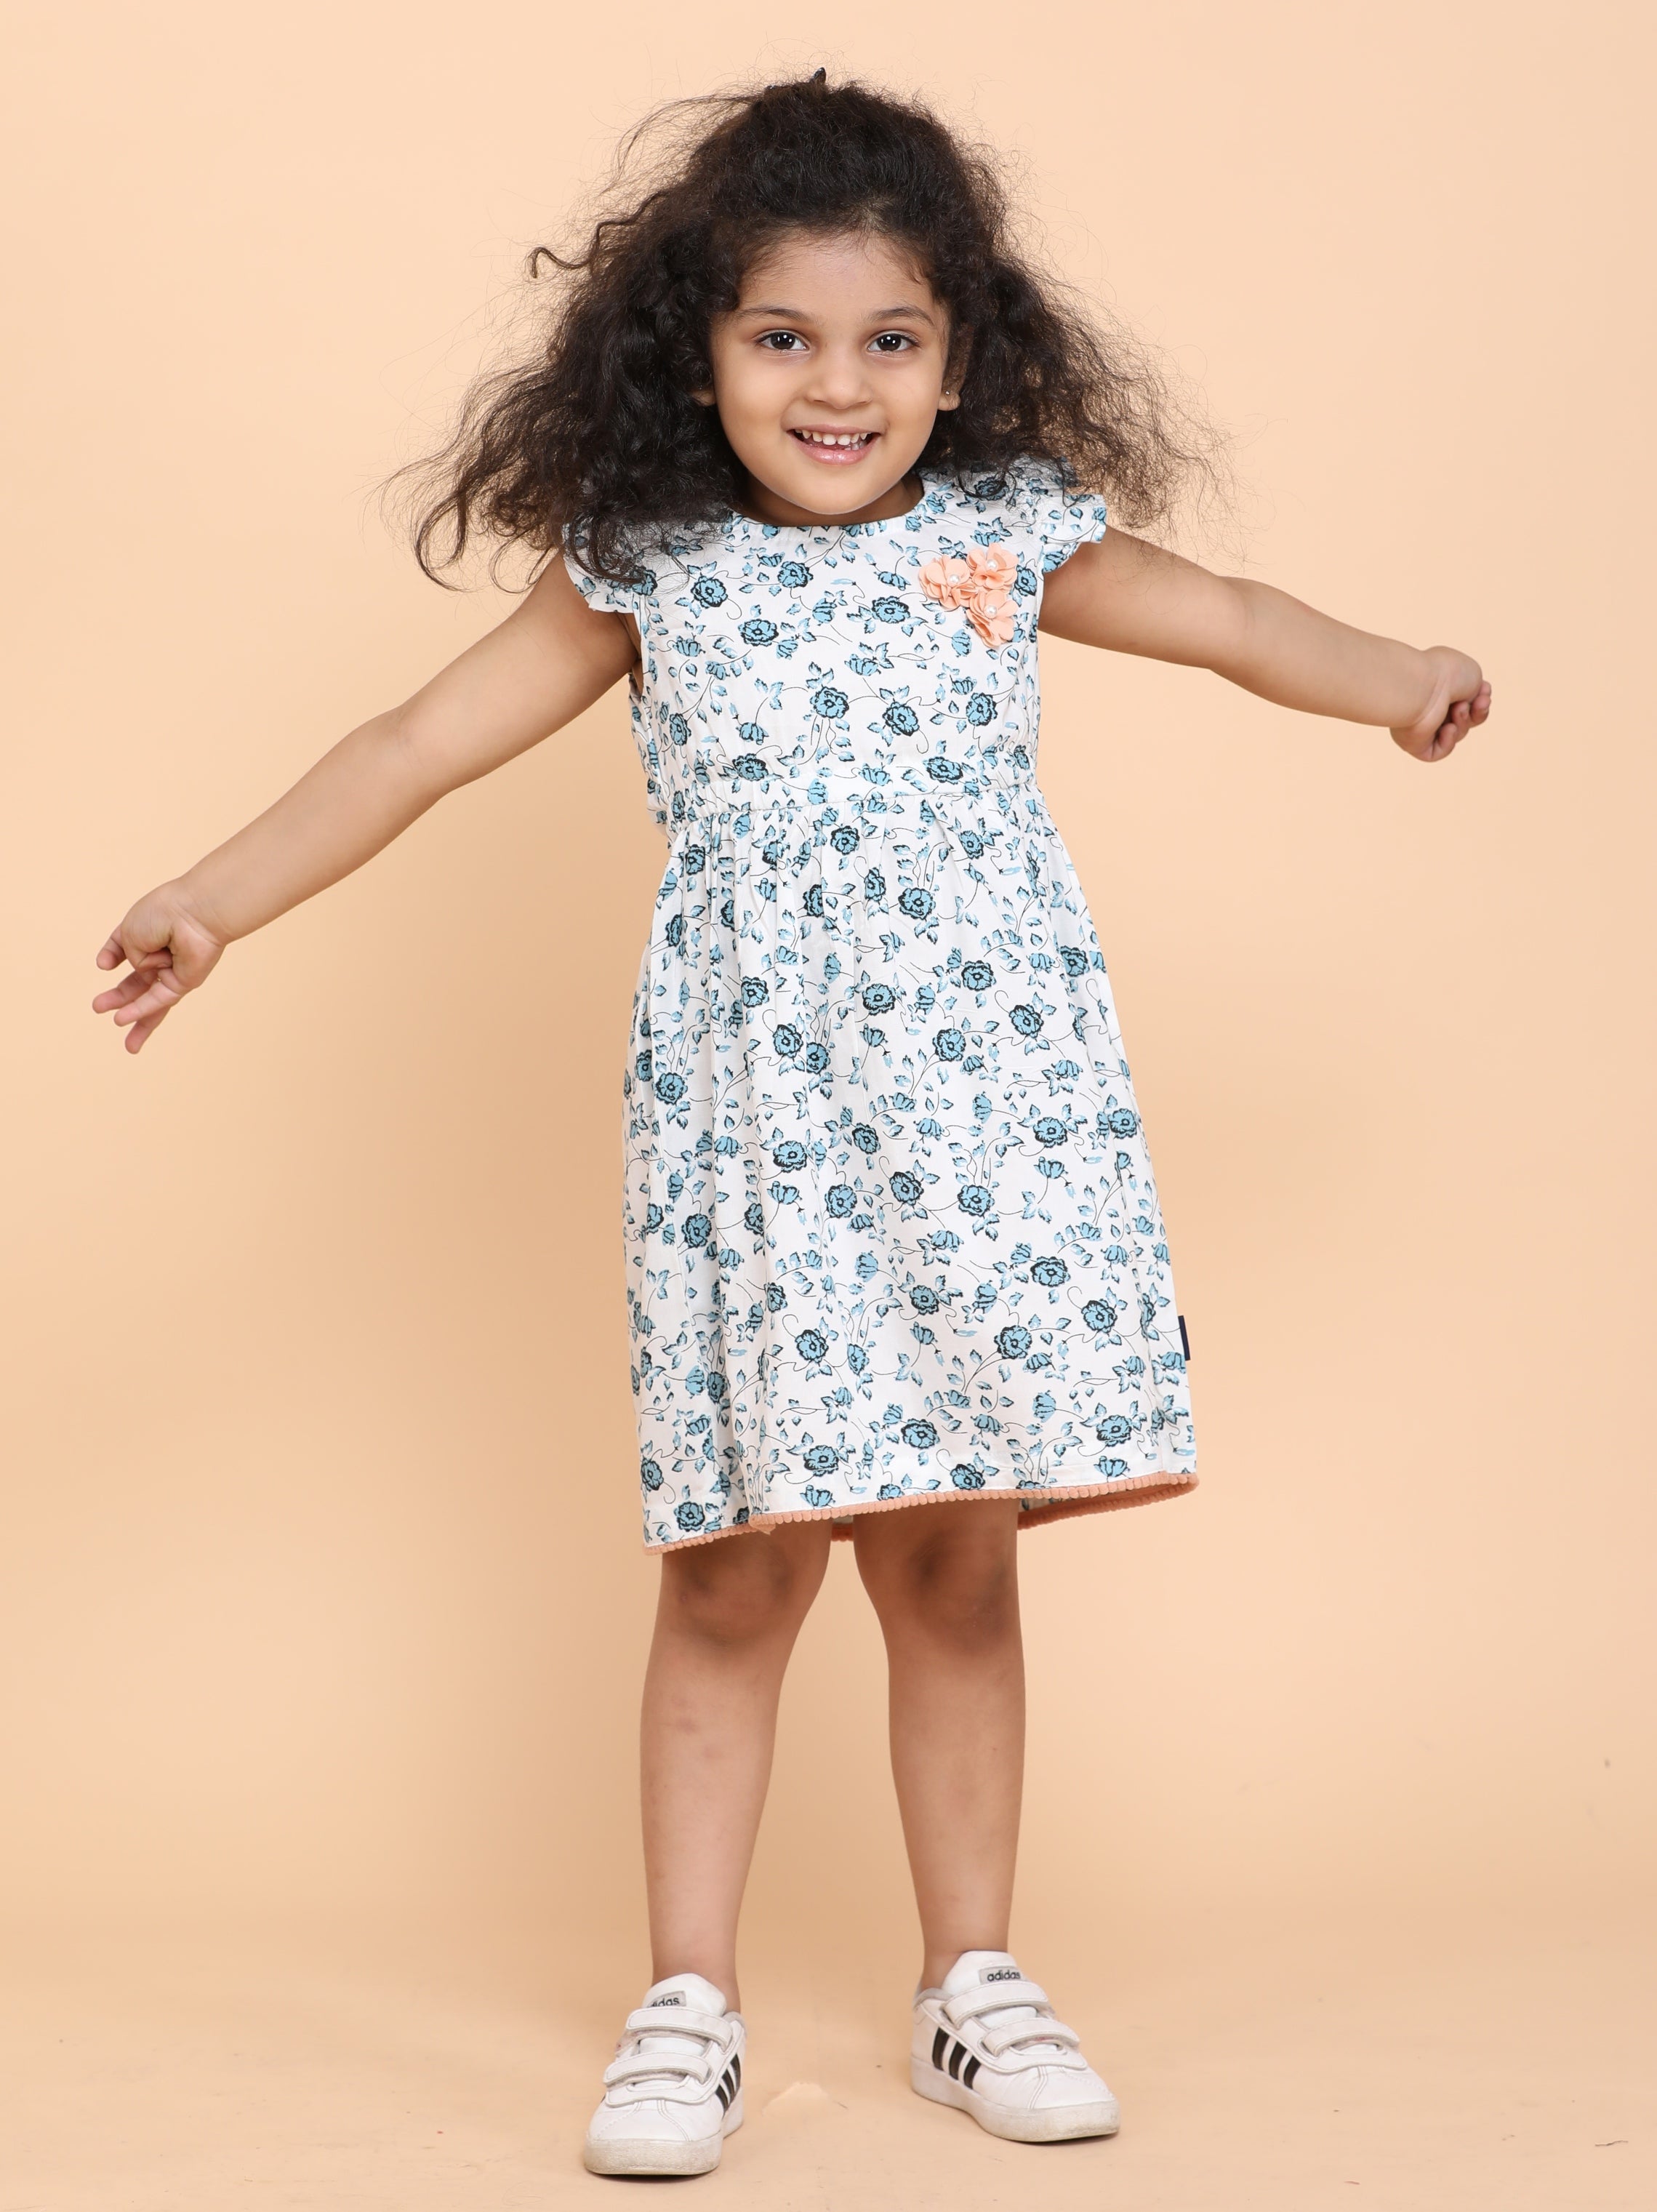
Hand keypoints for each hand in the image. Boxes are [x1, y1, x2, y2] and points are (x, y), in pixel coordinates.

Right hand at [92, 885, 225, 1052]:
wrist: (193, 913)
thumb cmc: (163, 914)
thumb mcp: (130, 932)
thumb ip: (125, 954)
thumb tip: (137, 969)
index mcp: (147, 934)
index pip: (126, 949)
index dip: (113, 956)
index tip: (104, 964)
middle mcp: (161, 954)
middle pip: (138, 982)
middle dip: (119, 997)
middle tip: (97, 1007)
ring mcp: (174, 970)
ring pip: (149, 998)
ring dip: (130, 1012)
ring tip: (115, 1023)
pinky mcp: (185, 983)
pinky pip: (158, 999)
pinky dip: (140, 1009)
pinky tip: (121, 1020)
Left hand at [1391, 646, 1491, 761]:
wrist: (1424, 686)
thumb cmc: (1447, 674)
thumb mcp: (1473, 675)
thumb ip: (1475, 692)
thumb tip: (1469, 706)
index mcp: (1439, 686)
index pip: (1465, 700)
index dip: (1479, 699)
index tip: (1484, 688)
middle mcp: (1429, 705)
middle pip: (1464, 719)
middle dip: (1476, 712)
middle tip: (1481, 702)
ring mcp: (1421, 725)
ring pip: (1455, 734)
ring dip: (1463, 722)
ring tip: (1459, 708)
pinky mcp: (1414, 743)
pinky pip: (1439, 750)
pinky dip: (1449, 741)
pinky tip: (1448, 728)